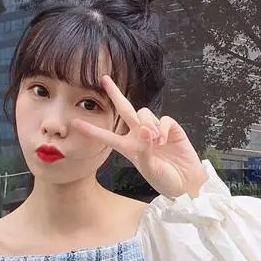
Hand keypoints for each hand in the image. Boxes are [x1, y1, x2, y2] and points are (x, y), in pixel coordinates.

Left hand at [71, 74, 207, 197]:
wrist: (186, 182)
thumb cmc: (165, 180)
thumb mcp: (150, 169)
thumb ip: (145, 150)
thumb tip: (145, 130)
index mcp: (129, 148)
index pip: (107, 136)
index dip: (91, 130)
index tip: (74, 124)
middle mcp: (139, 136)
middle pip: (124, 110)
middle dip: (115, 94)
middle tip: (104, 79)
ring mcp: (155, 130)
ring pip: (145, 114)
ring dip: (149, 125)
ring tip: (156, 142)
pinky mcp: (171, 128)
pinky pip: (164, 119)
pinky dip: (164, 128)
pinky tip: (165, 141)